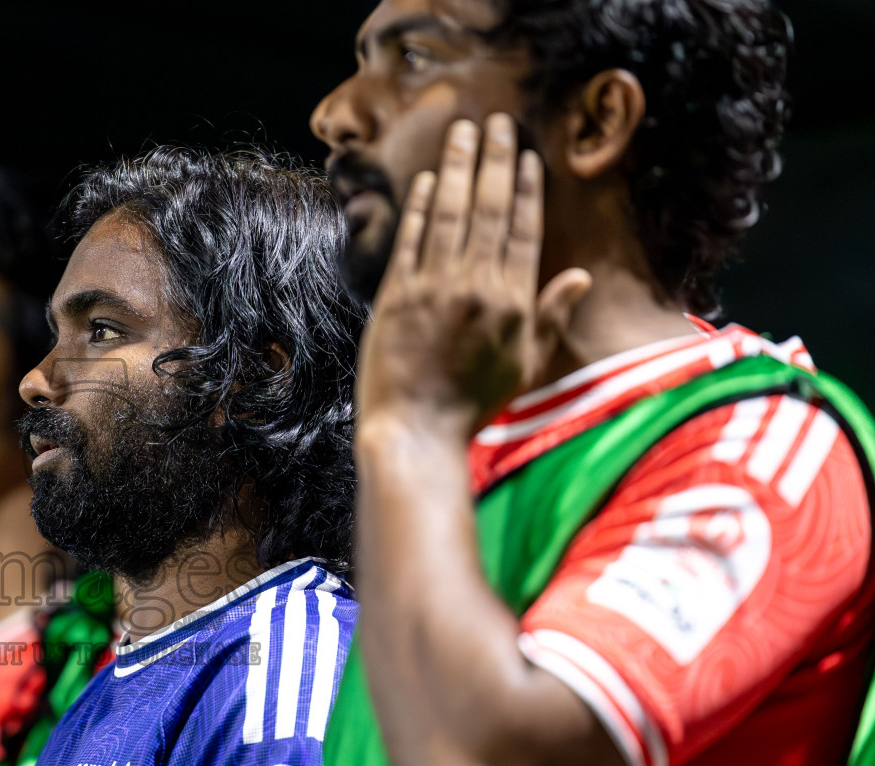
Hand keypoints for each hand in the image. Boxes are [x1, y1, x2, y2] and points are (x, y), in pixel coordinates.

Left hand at [357, 113, 590, 432]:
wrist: (418, 430)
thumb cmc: (474, 403)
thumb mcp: (527, 362)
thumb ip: (552, 314)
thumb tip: (581, 277)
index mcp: (513, 300)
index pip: (523, 229)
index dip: (525, 187)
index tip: (525, 155)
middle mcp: (477, 286)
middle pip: (489, 209)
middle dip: (493, 160)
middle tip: (495, 122)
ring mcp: (434, 288)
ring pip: (448, 215)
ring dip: (455, 169)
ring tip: (460, 133)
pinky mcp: (397, 296)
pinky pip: (411, 241)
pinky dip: (418, 208)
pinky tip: (424, 181)